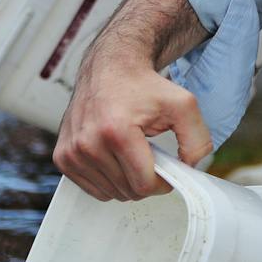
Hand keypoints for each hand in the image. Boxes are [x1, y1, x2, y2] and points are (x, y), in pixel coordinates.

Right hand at [55, 44, 212, 201]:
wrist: (109, 67)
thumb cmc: (143, 86)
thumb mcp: (183, 106)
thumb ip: (198, 140)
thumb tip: (191, 170)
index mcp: (117, 132)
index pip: (144, 185)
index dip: (163, 182)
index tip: (167, 166)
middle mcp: (88, 143)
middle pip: (128, 192)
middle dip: (144, 179)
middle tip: (148, 154)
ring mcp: (72, 152)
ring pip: (111, 193)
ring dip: (126, 180)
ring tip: (130, 152)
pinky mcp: (63, 157)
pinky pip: (93, 189)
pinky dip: (108, 180)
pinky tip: (113, 157)